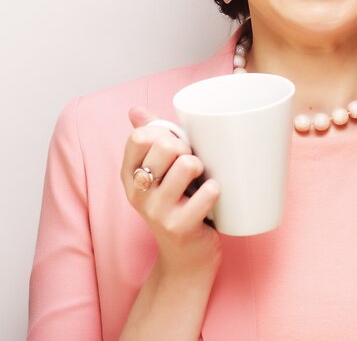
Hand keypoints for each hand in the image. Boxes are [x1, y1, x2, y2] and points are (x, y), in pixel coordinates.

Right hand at [121, 107, 221, 278]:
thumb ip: (150, 139)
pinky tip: (212, 195)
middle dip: (187, 147)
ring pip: (186, 165)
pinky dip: (214, 190)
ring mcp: (157, 212)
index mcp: (130, 175)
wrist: (186, 258)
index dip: (163, 132)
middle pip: (165, 146)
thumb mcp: (159, 172)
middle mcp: (138, 193)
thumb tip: (135, 109)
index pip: (139, 136)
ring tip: (201, 179)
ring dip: (201, 166)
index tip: (175, 145)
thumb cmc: (178, 204)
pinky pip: (206, 193)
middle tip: (192, 165)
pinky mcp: (179, 227)